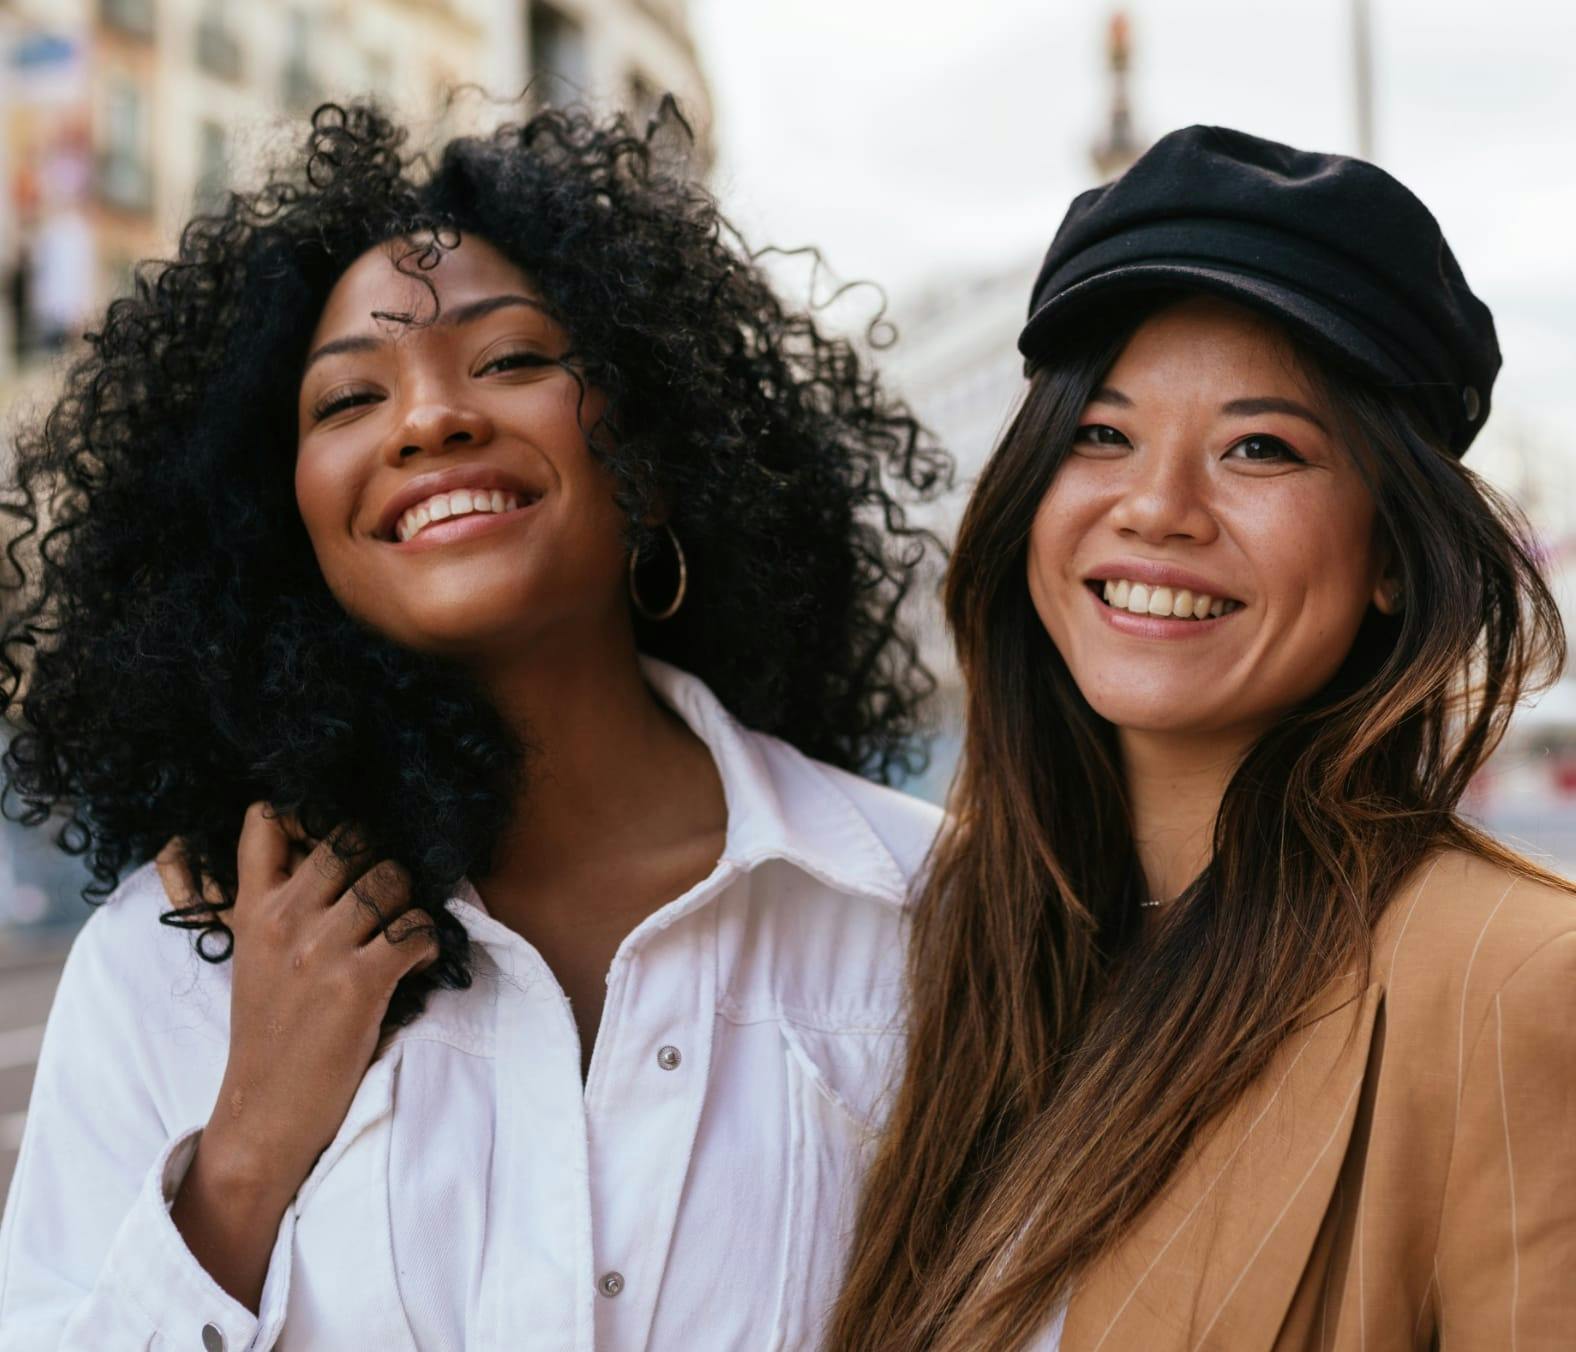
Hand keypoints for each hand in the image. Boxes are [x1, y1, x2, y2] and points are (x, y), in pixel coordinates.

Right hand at [167, 803, 435, 1308]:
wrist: (264, 1110)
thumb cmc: (270, 1031)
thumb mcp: (256, 954)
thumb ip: (278, 900)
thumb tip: (322, 849)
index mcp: (253, 907)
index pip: (267, 819)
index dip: (315, 814)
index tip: (342, 842)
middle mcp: (283, 918)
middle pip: (353, 839)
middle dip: (383, 858)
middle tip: (390, 893)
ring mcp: (320, 949)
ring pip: (393, 879)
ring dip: (412, 901)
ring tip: (404, 931)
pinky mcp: (357, 983)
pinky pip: (415, 929)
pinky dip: (428, 941)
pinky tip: (416, 962)